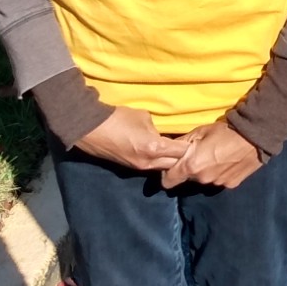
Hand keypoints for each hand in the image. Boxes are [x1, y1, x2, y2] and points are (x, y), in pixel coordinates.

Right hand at [72, 105, 189, 172]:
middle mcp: (149, 162)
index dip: (189, 147)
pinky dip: (157, 162)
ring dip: (169, 161)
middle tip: (187, 148)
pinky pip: (150, 167)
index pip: (181, 152)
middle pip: (174, 165)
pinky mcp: (130, 168)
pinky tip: (158, 154)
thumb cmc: (119, 119)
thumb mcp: (143, 117)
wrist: (91, 129)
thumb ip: (156, 128)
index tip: (195, 141)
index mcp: (155, 148)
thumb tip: (160, 133)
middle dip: (182, 158)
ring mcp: (138, 168)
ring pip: (162, 168)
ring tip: (174, 152)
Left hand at [160, 120, 263, 191]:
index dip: (168, 174)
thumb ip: (182, 143)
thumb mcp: (200, 131)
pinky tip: (228, 161)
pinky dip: (220, 173)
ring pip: (204, 180)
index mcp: (191, 166)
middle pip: (188, 179)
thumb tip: (169, 149)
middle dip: (190, 169)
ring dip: (206, 171)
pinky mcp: (231, 184)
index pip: (168, 181)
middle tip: (200, 154)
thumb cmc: (224, 130)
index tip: (172, 166)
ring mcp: (217, 184)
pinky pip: (219, 180)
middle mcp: (202, 179)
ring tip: (217, 156)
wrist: (254, 135)